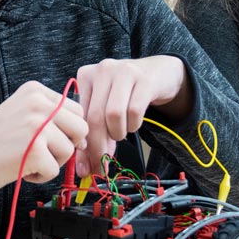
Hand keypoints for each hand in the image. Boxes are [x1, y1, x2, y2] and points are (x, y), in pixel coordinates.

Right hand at [0, 80, 87, 218]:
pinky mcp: (35, 149)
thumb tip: (85, 137)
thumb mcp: (21, 115)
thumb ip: (50, 118)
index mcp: (35, 91)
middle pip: (81, 128)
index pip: (76, 111)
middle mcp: (38, 103)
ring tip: (25, 160)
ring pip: (69, 150)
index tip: (46, 141)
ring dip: (51, 163)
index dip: (67, 132)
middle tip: (40, 153)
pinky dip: (39, 177)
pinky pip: (55, 170)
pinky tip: (19, 169)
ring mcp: (37, 124)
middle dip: (65, 146)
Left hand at [73, 56, 191, 177]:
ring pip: (113, 115)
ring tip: (120, 132)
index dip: (82, 147)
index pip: (80, 117)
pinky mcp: (144, 80)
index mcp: (86, 76)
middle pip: (95, 118)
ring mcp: (124, 72)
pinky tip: (133, 123)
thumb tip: (86, 168)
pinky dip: (133, 125)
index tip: (86, 169)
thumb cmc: (126, 94)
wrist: (158, 72)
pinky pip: (134, 111)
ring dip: (117, 133)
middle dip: (98, 148)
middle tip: (103, 166)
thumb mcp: (105, 108)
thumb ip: (95, 134)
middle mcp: (102, 70)